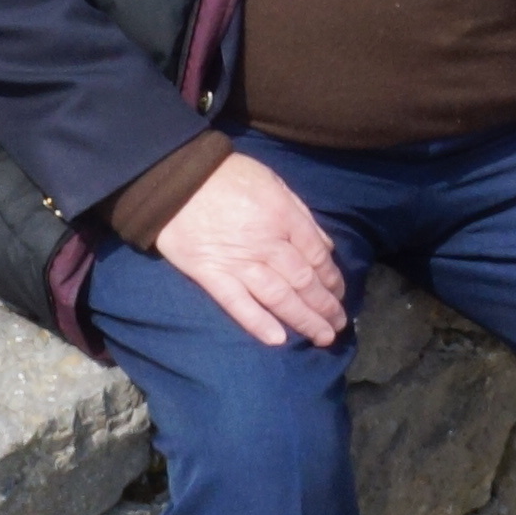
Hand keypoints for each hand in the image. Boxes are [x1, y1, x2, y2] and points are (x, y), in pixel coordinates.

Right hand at [154, 151, 348, 348]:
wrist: (176, 178)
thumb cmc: (227, 175)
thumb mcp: (272, 182)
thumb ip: (300, 214)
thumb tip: (325, 247)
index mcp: (283, 218)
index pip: (316, 256)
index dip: (332, 278)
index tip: (340, 293)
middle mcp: (266, 244)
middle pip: (303, 281)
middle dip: (325, 306)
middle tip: (339, 324)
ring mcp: (238, 262)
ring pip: (279, 297)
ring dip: (304, 320)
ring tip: (322, 336)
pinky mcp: (211, 274)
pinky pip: (237, 303)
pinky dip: (257, 323)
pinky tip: (278, 339)